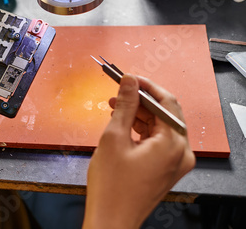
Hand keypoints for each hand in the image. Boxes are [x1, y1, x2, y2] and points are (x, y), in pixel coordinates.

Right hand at [83, 75, 194, 228]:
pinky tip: (122, 124)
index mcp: (173, 144)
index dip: (146, 85)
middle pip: (165, 113)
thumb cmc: (112, 187)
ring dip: (139, 114)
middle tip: (119, 91)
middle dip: (141, 100)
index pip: (167, 101)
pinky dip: (141, 129)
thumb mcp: (113, 137)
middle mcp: (181, 153)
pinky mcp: (166, 168)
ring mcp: (175, 162)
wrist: (111, 219)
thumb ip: (124, 105)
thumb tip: (129, 82)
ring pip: (160, 126)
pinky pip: (158, 140)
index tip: (129, 78)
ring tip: (115, 107)